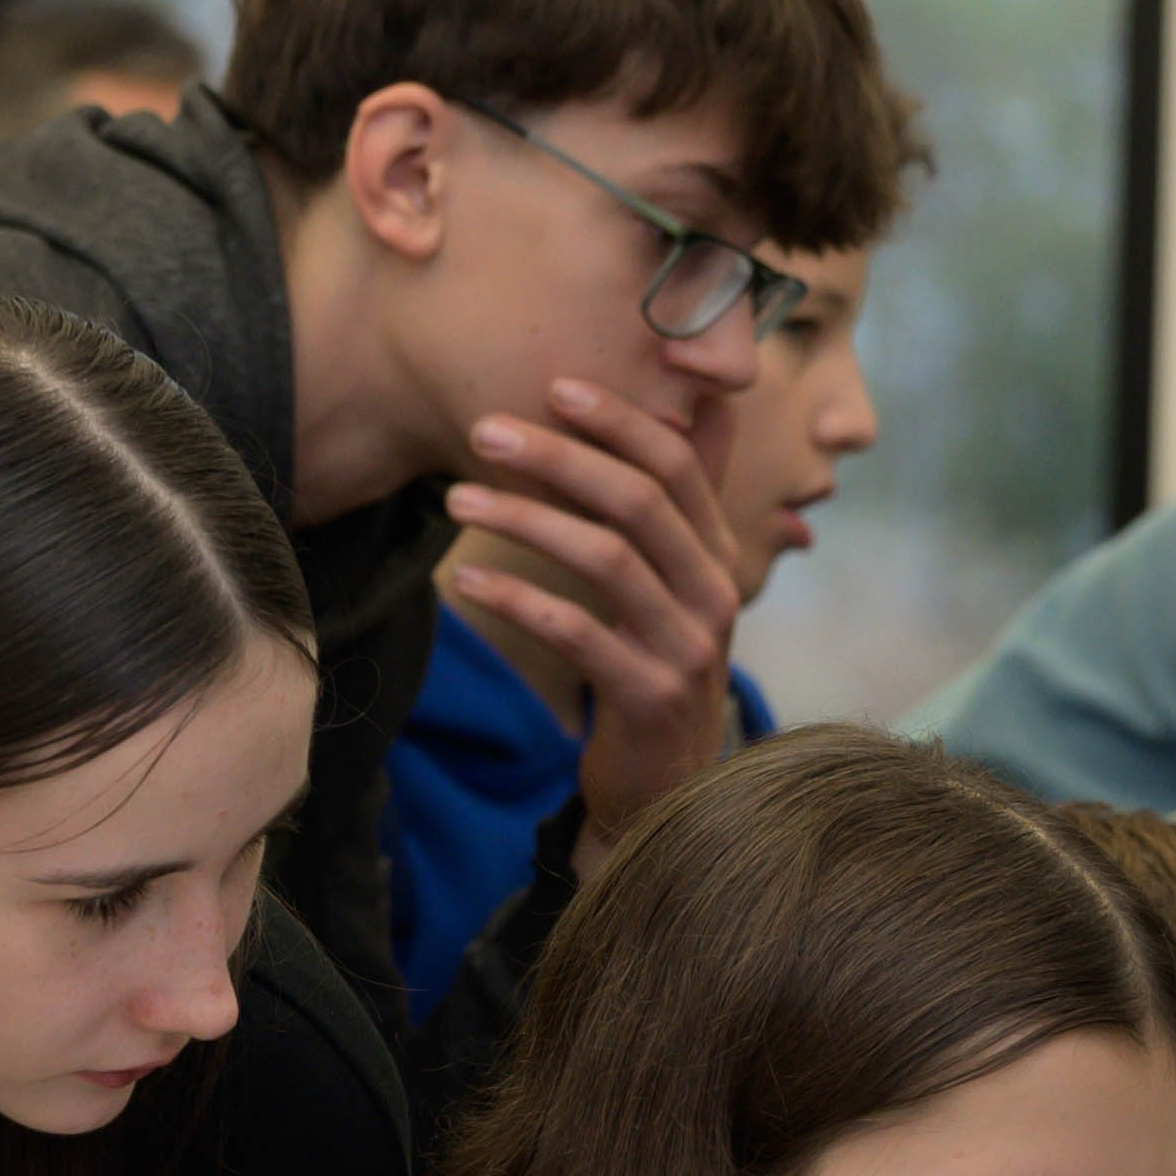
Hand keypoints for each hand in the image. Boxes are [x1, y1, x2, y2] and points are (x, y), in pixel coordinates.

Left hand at [444, 377, 749, 862]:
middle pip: (639, 501)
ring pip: (606, 559)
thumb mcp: (675, 589)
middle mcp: (714, 593)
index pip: (678, 466)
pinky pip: (575, 632)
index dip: (620, 421)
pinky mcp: (648, 696)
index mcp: (718, 554)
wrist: (668, 788)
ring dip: (524, 519)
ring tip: (457, 499)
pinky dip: (517, 601)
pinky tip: (468, 583)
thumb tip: (682, 410)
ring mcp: (686, 648)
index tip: (555, 387)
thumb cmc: (653, 670)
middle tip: (485, 431)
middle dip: (559, 457)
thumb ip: (673, 511)